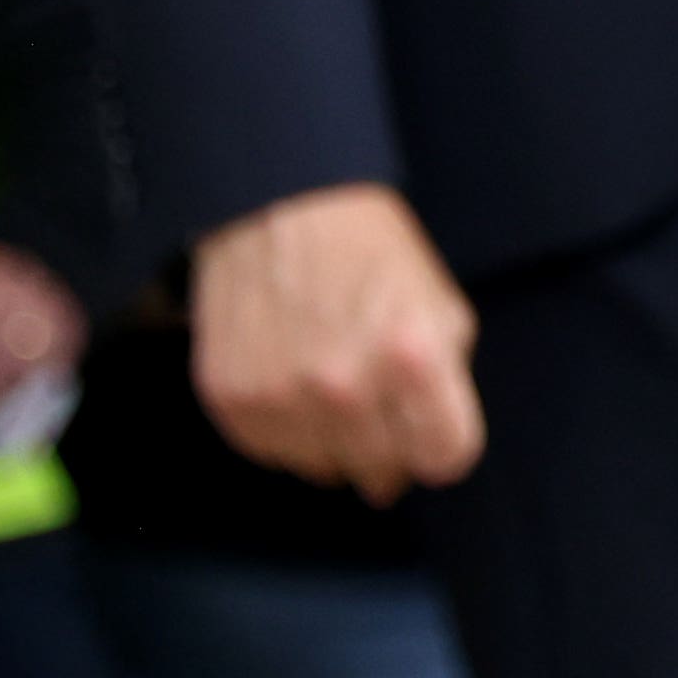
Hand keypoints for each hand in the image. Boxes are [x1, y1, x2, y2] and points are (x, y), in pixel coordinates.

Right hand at [195, 184, 482, 497]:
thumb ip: (446, 386)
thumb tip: (420, 461)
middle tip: (378, 401)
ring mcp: (282, 399)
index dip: (443, 444)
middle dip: (390, 447)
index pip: (446, 458)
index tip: (431, 429)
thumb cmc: (369, 253)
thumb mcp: (439, 304)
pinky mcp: (231, 400)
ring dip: (335, 442)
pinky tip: (292, 383)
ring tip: (331, 385)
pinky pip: (271, 453)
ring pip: (325, 470)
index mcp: (412, 358)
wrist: (277, 205)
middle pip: (383, 472)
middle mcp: (345, 388)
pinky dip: (287, 430)